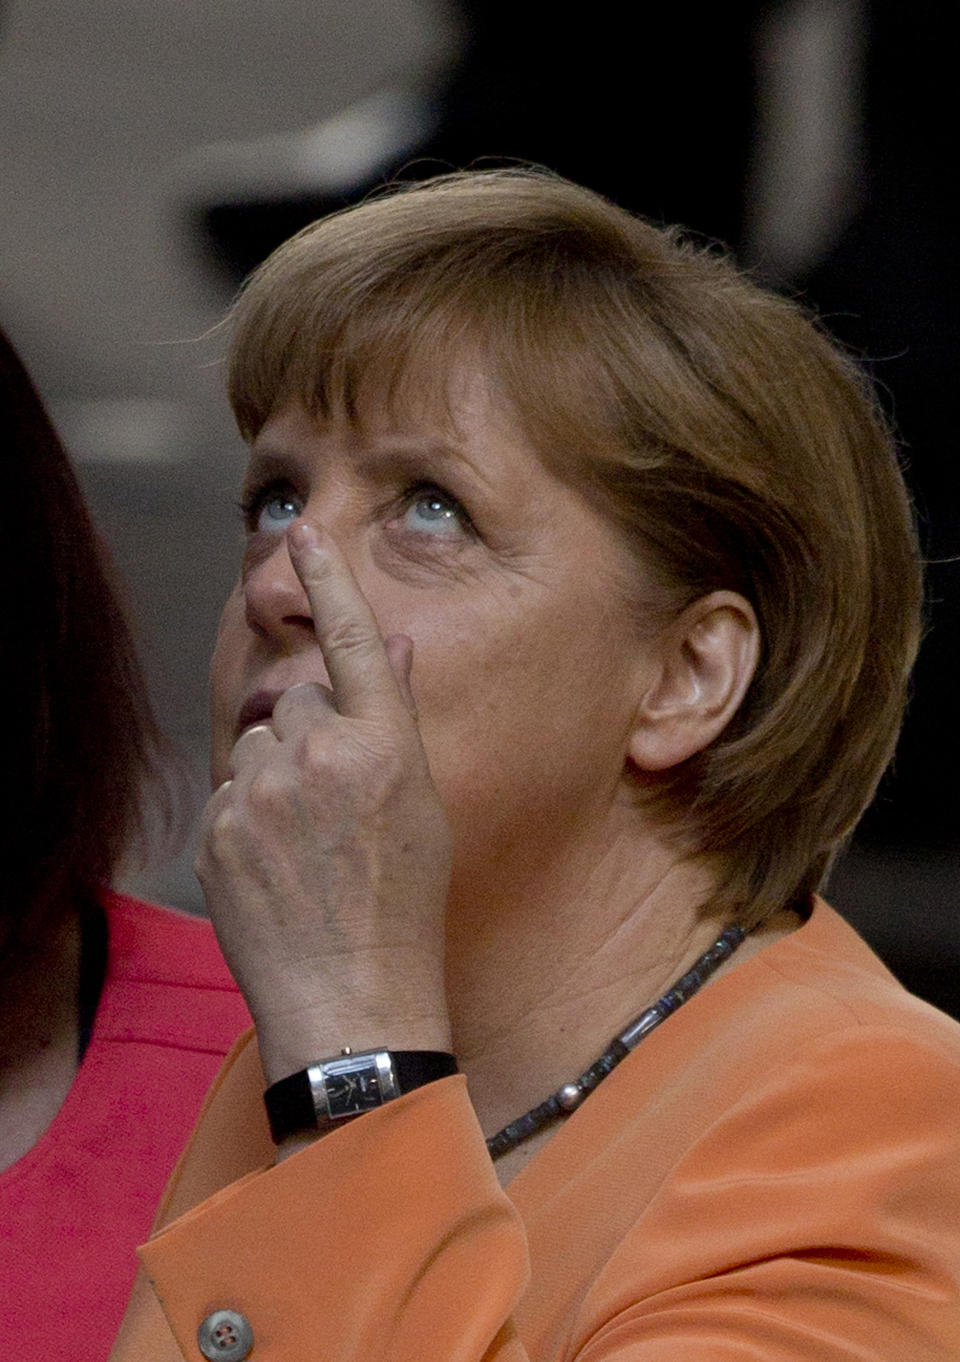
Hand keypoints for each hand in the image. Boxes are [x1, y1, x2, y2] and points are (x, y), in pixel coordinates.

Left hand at [197, 522, 452, 1083]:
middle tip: (336, 801)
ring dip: (276, 772)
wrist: (350, 996)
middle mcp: (318, 758)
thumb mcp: (423, 804)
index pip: (352, 642)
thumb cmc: (404, 904)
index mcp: (383, 747)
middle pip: (296, 700)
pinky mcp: (218, 831)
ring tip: (306, 839)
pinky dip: (247, 815)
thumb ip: (397, 718)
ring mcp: (260, 795)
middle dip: (311, 731)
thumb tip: (392, 645)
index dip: (328, 581)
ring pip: (258, 744)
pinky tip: (277, 864)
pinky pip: (231, 792)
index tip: (301, 533)